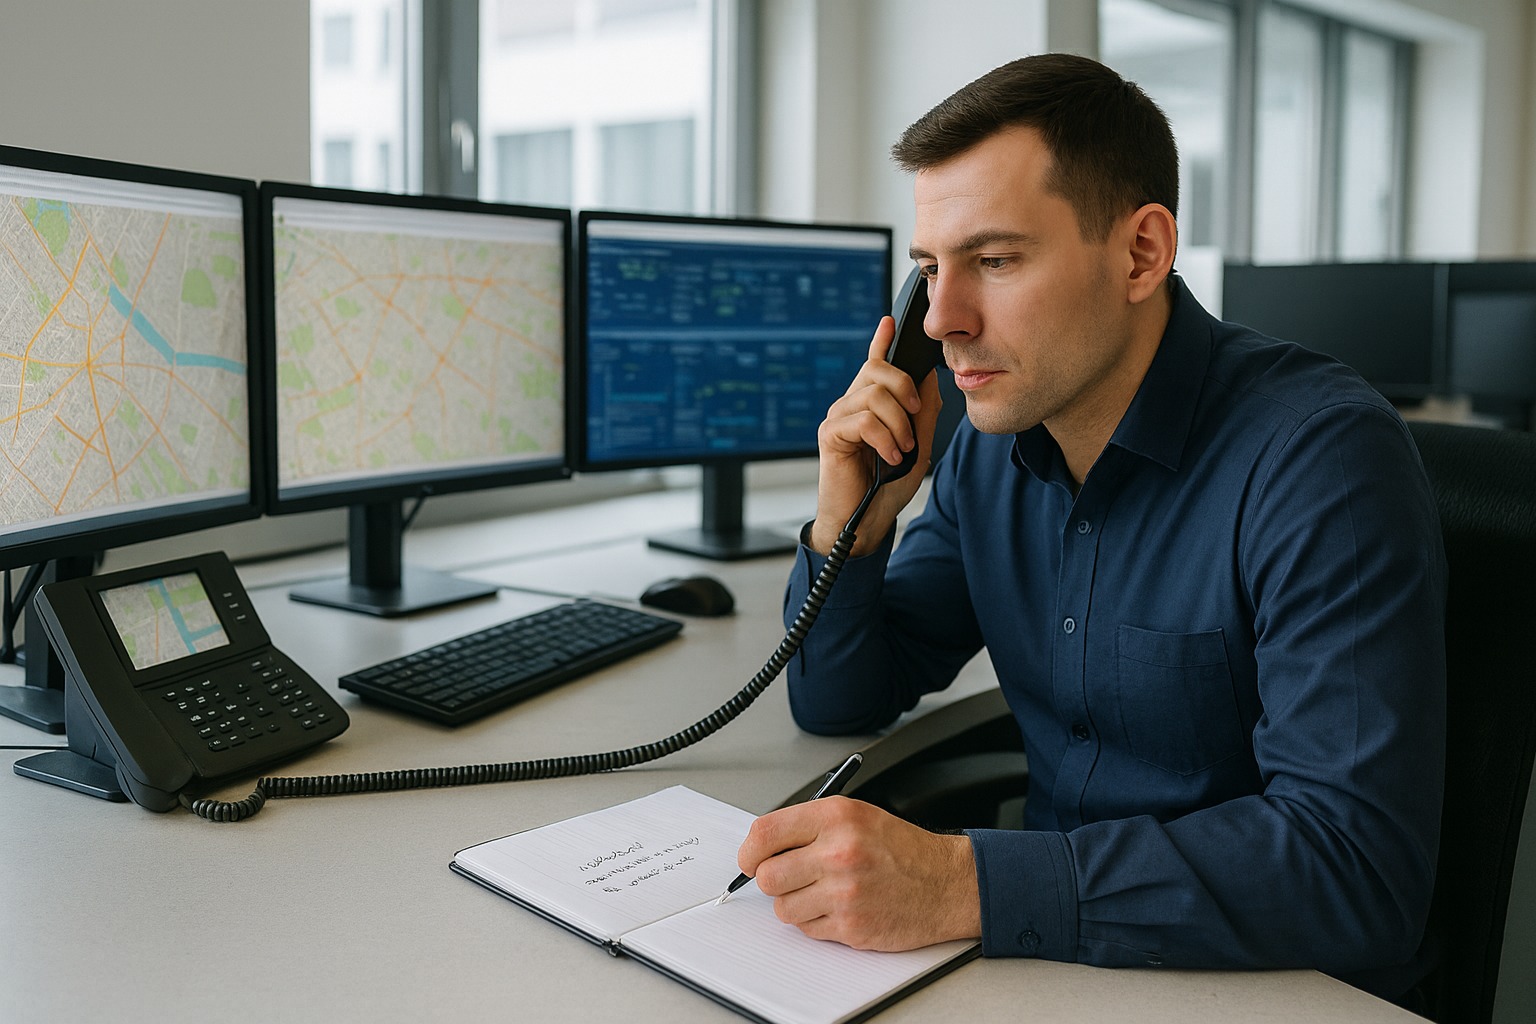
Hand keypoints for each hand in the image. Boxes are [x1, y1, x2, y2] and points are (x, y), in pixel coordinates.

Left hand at [736, 797, 980, 950]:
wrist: (945, 883)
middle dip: (773, 879)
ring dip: (795, 902)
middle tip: (791, 876)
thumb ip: (808, 825)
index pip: (765, 833)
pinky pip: (807, 929)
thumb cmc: (903, 850)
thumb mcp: (856, 816)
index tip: (750, 858)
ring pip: (783, 907)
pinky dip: (816, 922)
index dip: (750, 850)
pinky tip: (840, 906)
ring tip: (823, 891)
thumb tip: (762, 845)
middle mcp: (838, 852)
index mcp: (836, 817)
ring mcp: (843, 892)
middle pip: (767, 875)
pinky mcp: (850, 926)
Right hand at [809, 318, 941, 556]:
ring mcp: (838, 418)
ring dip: (898, 424)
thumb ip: (923, 412)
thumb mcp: (918, 445)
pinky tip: (889, 456)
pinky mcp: (830, 434)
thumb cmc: (886, 486)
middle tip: (914, 416)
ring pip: (874, 395)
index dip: (881, 341)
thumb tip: (929, 378)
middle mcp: (850, 405)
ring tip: (902, 449)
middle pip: (877, 370)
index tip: (890, 322)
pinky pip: (863, 420)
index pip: (874, 364)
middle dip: (904, 387)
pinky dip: (884, 438)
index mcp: (870, 404)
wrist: (866, 521)